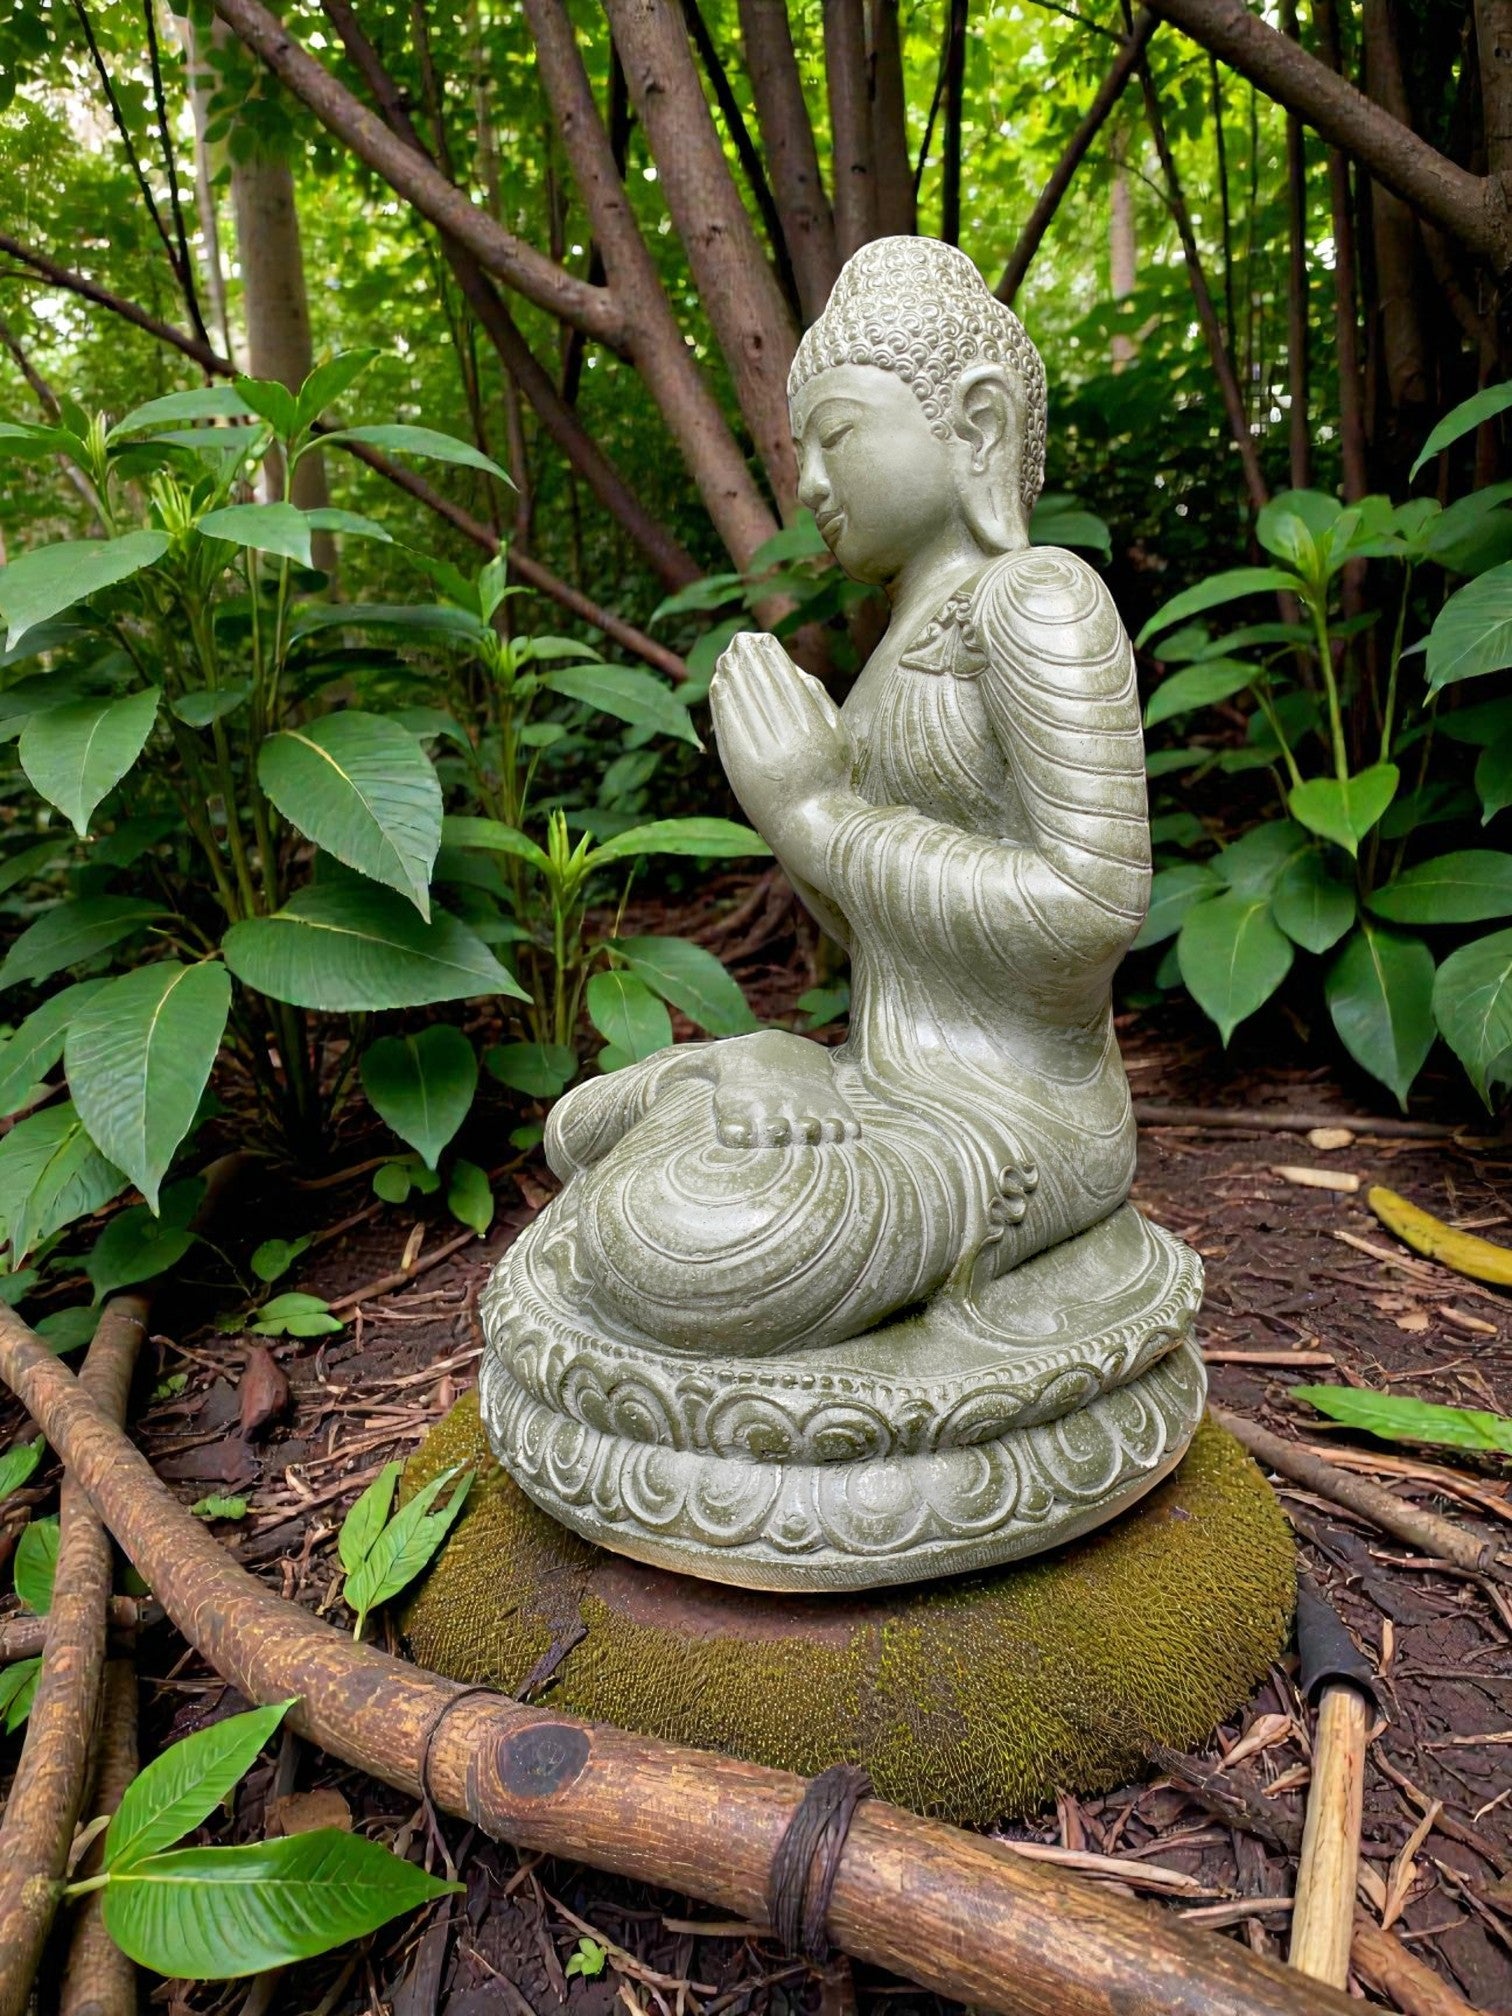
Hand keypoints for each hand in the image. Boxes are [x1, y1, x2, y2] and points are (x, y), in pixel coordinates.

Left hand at [710, 633, 854, 872]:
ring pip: (740, 704)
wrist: (809, 825)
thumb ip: (820, 702)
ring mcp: (760, 756)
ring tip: (726, 657)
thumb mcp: (840, 738)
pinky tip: (718, 685)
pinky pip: (726, 725)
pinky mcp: (739, 769)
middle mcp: (786, 742)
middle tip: (739, 639)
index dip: (770, 657)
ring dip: (731, 675)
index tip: (762, 638)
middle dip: (747, 659)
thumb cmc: (829, 778)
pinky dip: (721, 702)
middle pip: (760, 688)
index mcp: (814, 731)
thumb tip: (793, 669)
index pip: (785, 682)